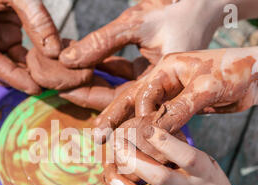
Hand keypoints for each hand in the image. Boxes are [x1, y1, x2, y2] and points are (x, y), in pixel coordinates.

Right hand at [0, 0, 60, 94]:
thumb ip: (37, 20)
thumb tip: (55, 53)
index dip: (12, 76)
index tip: (35, 87)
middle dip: (19, 78)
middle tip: (46, 88)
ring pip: (5, 62)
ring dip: (25, 72)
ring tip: (49, 81)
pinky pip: (13, 54)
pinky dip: (28, 61)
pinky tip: (46, 69)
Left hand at [56, 0, 222, 109]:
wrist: (203, 6)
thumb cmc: (175, 11)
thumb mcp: (136, 24)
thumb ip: (102, 42)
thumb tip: (67, 58)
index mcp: (161, 85)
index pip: (118, 102)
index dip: (89, 100)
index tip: (61, 91)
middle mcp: (158, 90)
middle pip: (113, 100)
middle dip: (84, 92)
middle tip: (55, 85)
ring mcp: (153, 83)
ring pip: (115, 88)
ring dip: (90, 80)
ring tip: (62, 74)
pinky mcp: (148, 73)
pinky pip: (120, 76)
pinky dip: (101, 68)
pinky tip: (80, 62)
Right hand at [93, 46, 257, 141]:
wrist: (255, 77)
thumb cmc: (234, 72)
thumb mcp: (206, 89)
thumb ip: (180, 108)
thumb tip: (155, 133)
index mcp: (167, 69)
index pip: (144, 94)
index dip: (140, 116)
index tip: (137, 137)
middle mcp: (164, 82)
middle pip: (132, 101)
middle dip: (114, 119)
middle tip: (97, 137)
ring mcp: (170, 95)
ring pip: (144, 114)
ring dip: (129, 130)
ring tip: (111, 147)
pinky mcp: (179, 108)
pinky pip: (160, 124)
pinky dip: (152, 137)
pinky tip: (142, 151)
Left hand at [105, 126, 245, 184]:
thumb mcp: (211, 171)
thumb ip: (189, 156)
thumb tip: (158, 132)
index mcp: (205, 175)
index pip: (186, 156)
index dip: (165, 142)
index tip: (147, 128)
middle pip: (158, 176)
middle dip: (134, 158)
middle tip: (118, 142)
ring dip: (120, 180)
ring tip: (108, 164)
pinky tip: (113, 178)